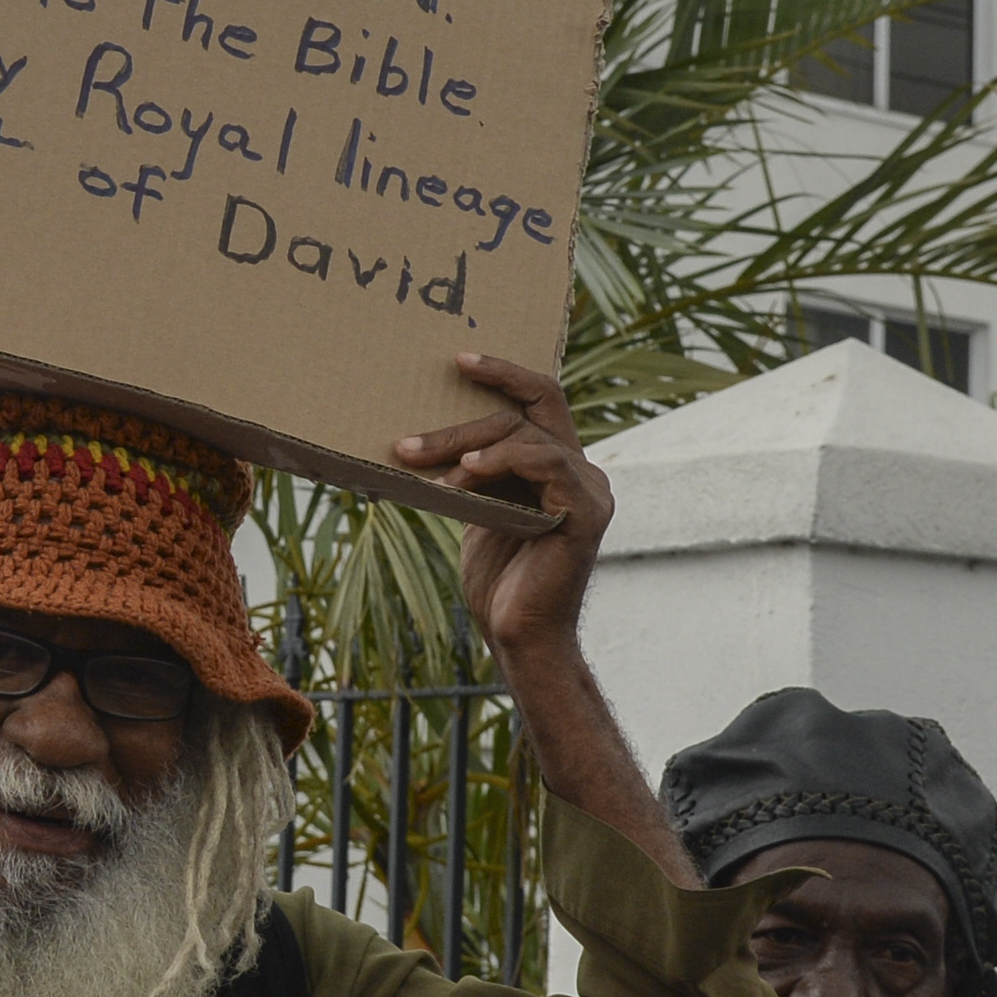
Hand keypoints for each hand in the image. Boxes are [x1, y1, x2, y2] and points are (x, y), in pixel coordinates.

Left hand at [391, 354, 610, 661]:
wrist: (520, 637)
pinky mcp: (588, 511)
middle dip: (460, 421)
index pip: (540, 398)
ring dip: (464, 444)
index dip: (505, 372)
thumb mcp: (479, 510)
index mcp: (559, 464)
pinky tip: (463, 476)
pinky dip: (500, 462)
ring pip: (526, 435)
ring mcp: (590, 488)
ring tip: (416, 461)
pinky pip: (546, 464)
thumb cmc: (497, 580)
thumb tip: (424, 437)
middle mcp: (582, 470)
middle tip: (406, 441)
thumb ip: (475, 474)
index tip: (459, 359)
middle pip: (527, 411)